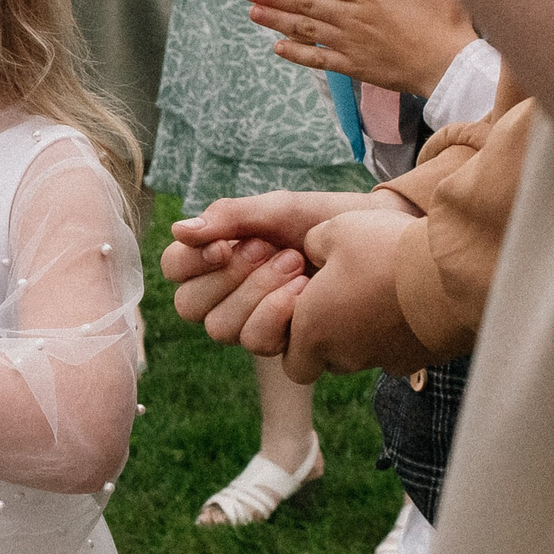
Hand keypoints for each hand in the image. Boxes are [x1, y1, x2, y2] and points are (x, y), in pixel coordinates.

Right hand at [161, 189, 373, 324]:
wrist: (378, 236)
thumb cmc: (325, 218)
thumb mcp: (279, 208)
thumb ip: (231, 217)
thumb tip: (180, 230)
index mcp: (218, 258)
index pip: (175, 269)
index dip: (192, 261)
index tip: (225, 244)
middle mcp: (228, 296)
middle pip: (192, 307)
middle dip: (231, 277)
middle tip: (270, 248)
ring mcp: (254, 322)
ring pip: (223, 330)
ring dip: (257, 294)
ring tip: (296, 265)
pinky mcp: (284, 343)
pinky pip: (260, 344)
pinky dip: (279, 314)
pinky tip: (307, 291)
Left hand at [246, 0, 475, 94]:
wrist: (451, 65)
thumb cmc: (447, 17)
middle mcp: (352, 15)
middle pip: (305, 3)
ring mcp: (350, 42)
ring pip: (306, 29)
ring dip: (277, 20)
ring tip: (253, 13)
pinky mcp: (355, 66)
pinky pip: (318, 59)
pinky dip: (297, 53)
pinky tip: (278, 48)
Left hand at [277, 204, 435, 384]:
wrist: (453, 276)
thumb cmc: (386, 252)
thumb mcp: (336, 230)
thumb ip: (312, 244)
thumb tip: (314, 251)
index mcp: (315, 332)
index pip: (292, 362)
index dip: (295, 339)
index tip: (308, 304)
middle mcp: (346, 356)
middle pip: (328, 358)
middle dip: (330, 333)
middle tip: (343, 294)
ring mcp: (386, 360)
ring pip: (364, 354)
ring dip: (365, 329)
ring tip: (380, 288)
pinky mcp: (419, 358)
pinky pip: (399, 348)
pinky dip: (398, 329)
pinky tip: (409, 297)